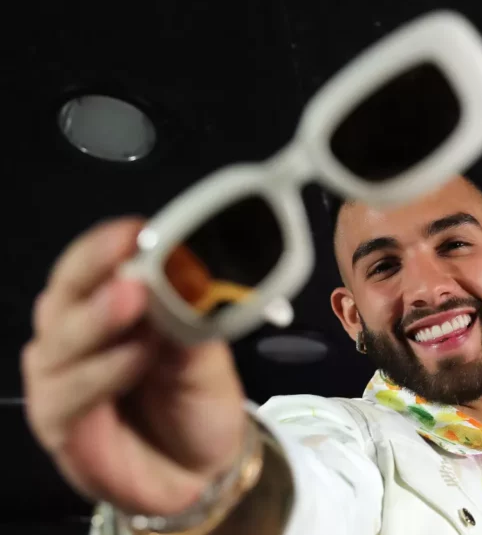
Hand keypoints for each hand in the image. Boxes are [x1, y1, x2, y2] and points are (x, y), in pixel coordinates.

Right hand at [22, 217, 246, 515]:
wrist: (198, 467)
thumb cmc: (198, 397)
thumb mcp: (206, 354)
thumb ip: (191, 320)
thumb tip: (185, 276)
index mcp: (109, 303)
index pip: (94, 263)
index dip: (109, 246)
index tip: (136, 232)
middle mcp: (74, 332)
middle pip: (66, 292)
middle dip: (96, 276)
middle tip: (132, 273)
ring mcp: (59, 375)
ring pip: (60, 340)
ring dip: (99, 322)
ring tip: (139, 309)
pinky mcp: (56, 420)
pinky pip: (67, 392)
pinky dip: (102, 372)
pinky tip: (135, 359)